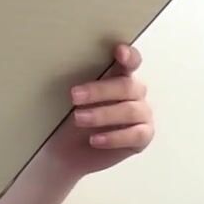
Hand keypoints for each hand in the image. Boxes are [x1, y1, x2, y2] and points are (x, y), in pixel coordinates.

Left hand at [44, 44, 153, 178]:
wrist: (67, 152)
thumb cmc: (70, 119)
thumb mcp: (69, 100)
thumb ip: (78, 84)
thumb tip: (61, 65)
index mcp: (120, 76)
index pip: (131, 61)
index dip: (129, 56)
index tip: (118, 51)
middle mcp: (135, 93)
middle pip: (126, 86)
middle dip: (99, 90)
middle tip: (74, 96)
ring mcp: (142, 114)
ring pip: (130, 110)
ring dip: (102, 114)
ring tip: (79, 119)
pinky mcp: (143, 137)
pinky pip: (136, 135)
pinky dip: (114, 137)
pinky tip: (95, 139)